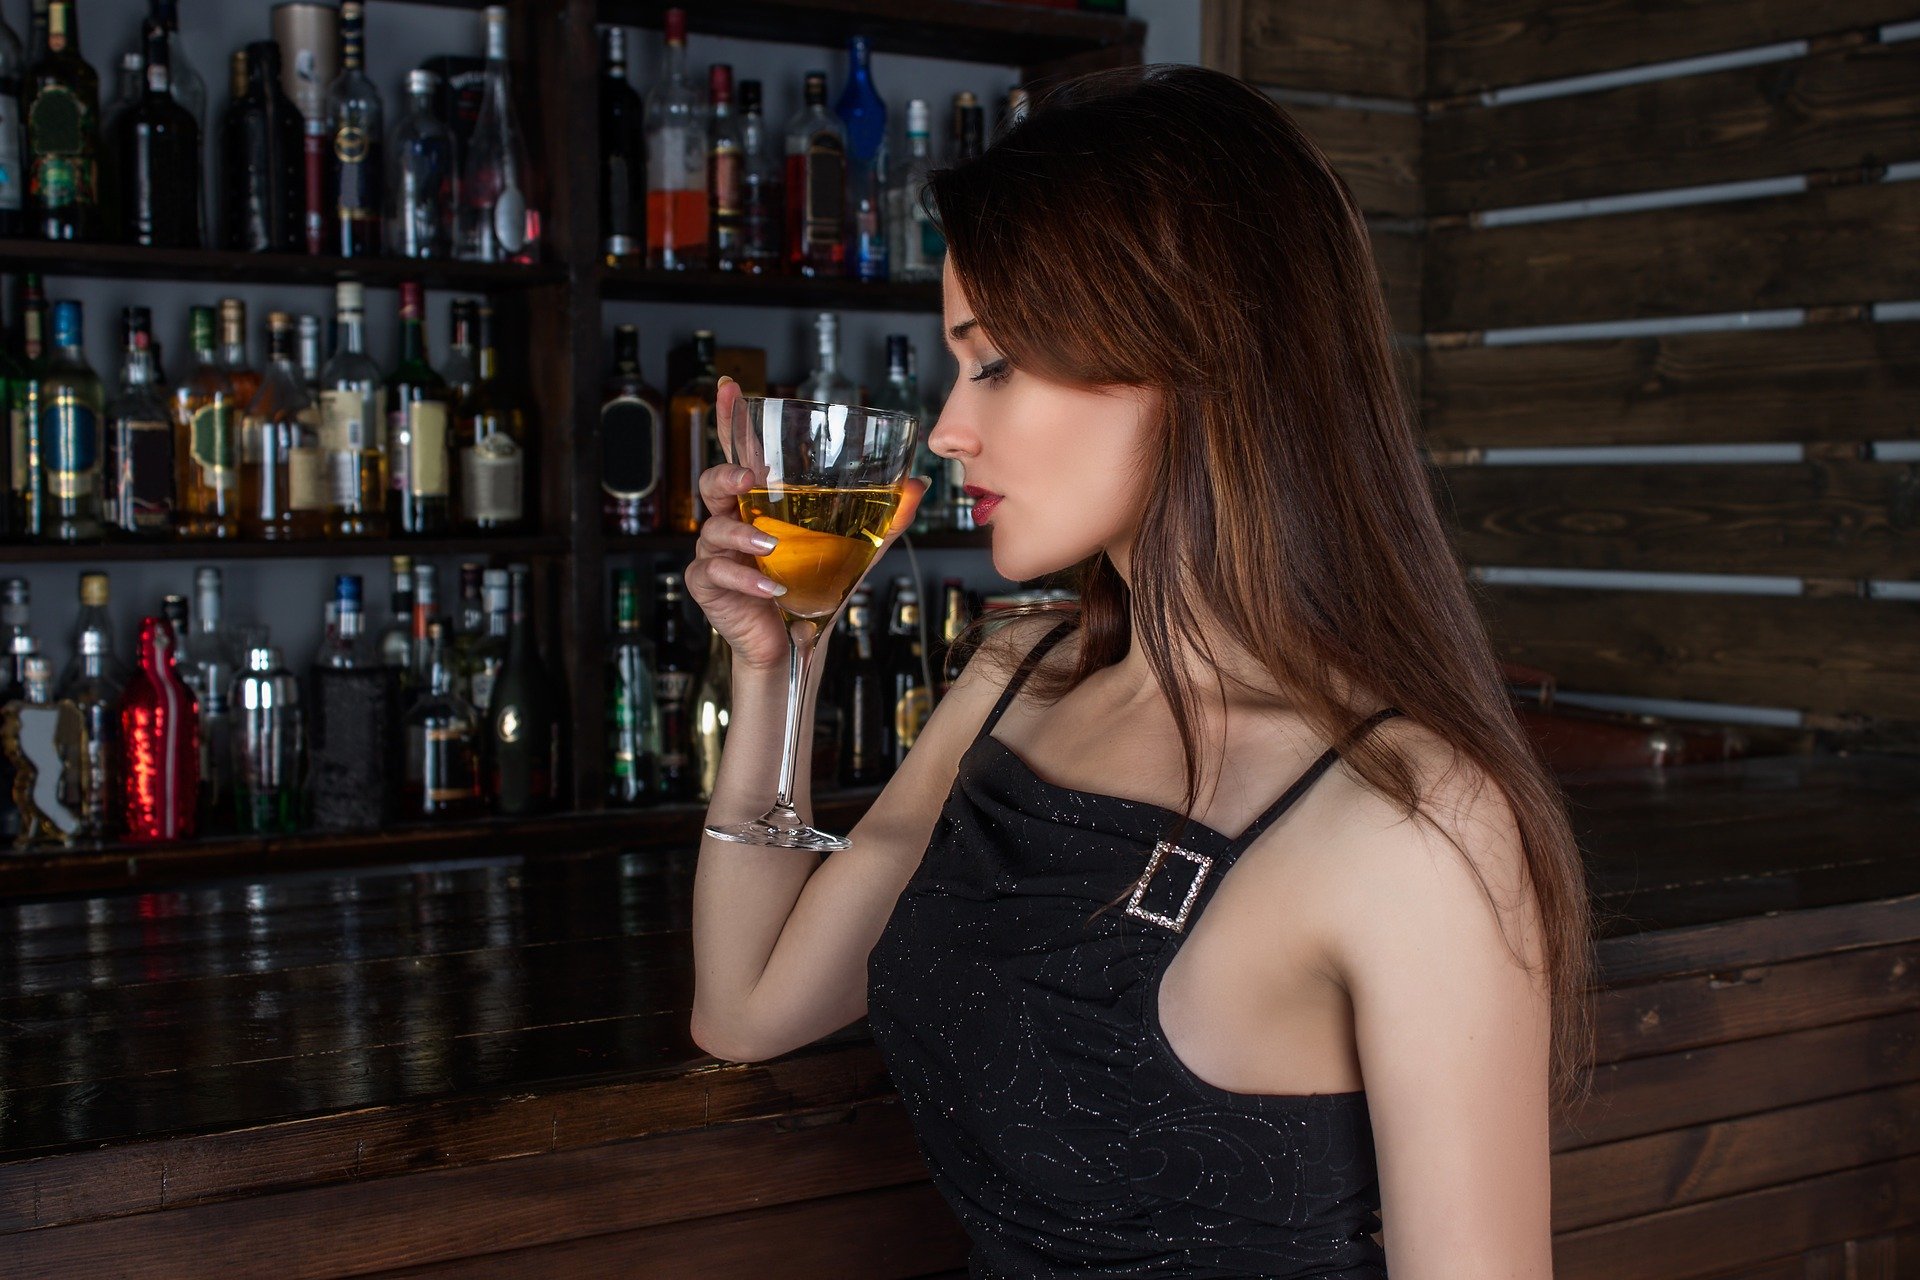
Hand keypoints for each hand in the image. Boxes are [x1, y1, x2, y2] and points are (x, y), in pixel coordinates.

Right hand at [686, 377, 929, 672]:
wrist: (793, 644)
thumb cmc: (813, 588)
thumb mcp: (853, 550)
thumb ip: (884, 518)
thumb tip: (917, 487)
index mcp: (761, 504)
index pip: (742, 454)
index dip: (731, 420)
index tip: (731, 388)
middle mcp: (734, 521)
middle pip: (713, 483)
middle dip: (726, 475)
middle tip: (750, 479)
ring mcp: (717, 552)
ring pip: (713, 529)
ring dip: (742, 536)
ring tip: (770, 547)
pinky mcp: (710, 585)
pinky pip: (716, 572)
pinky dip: (745, 579)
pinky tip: (770, 587)